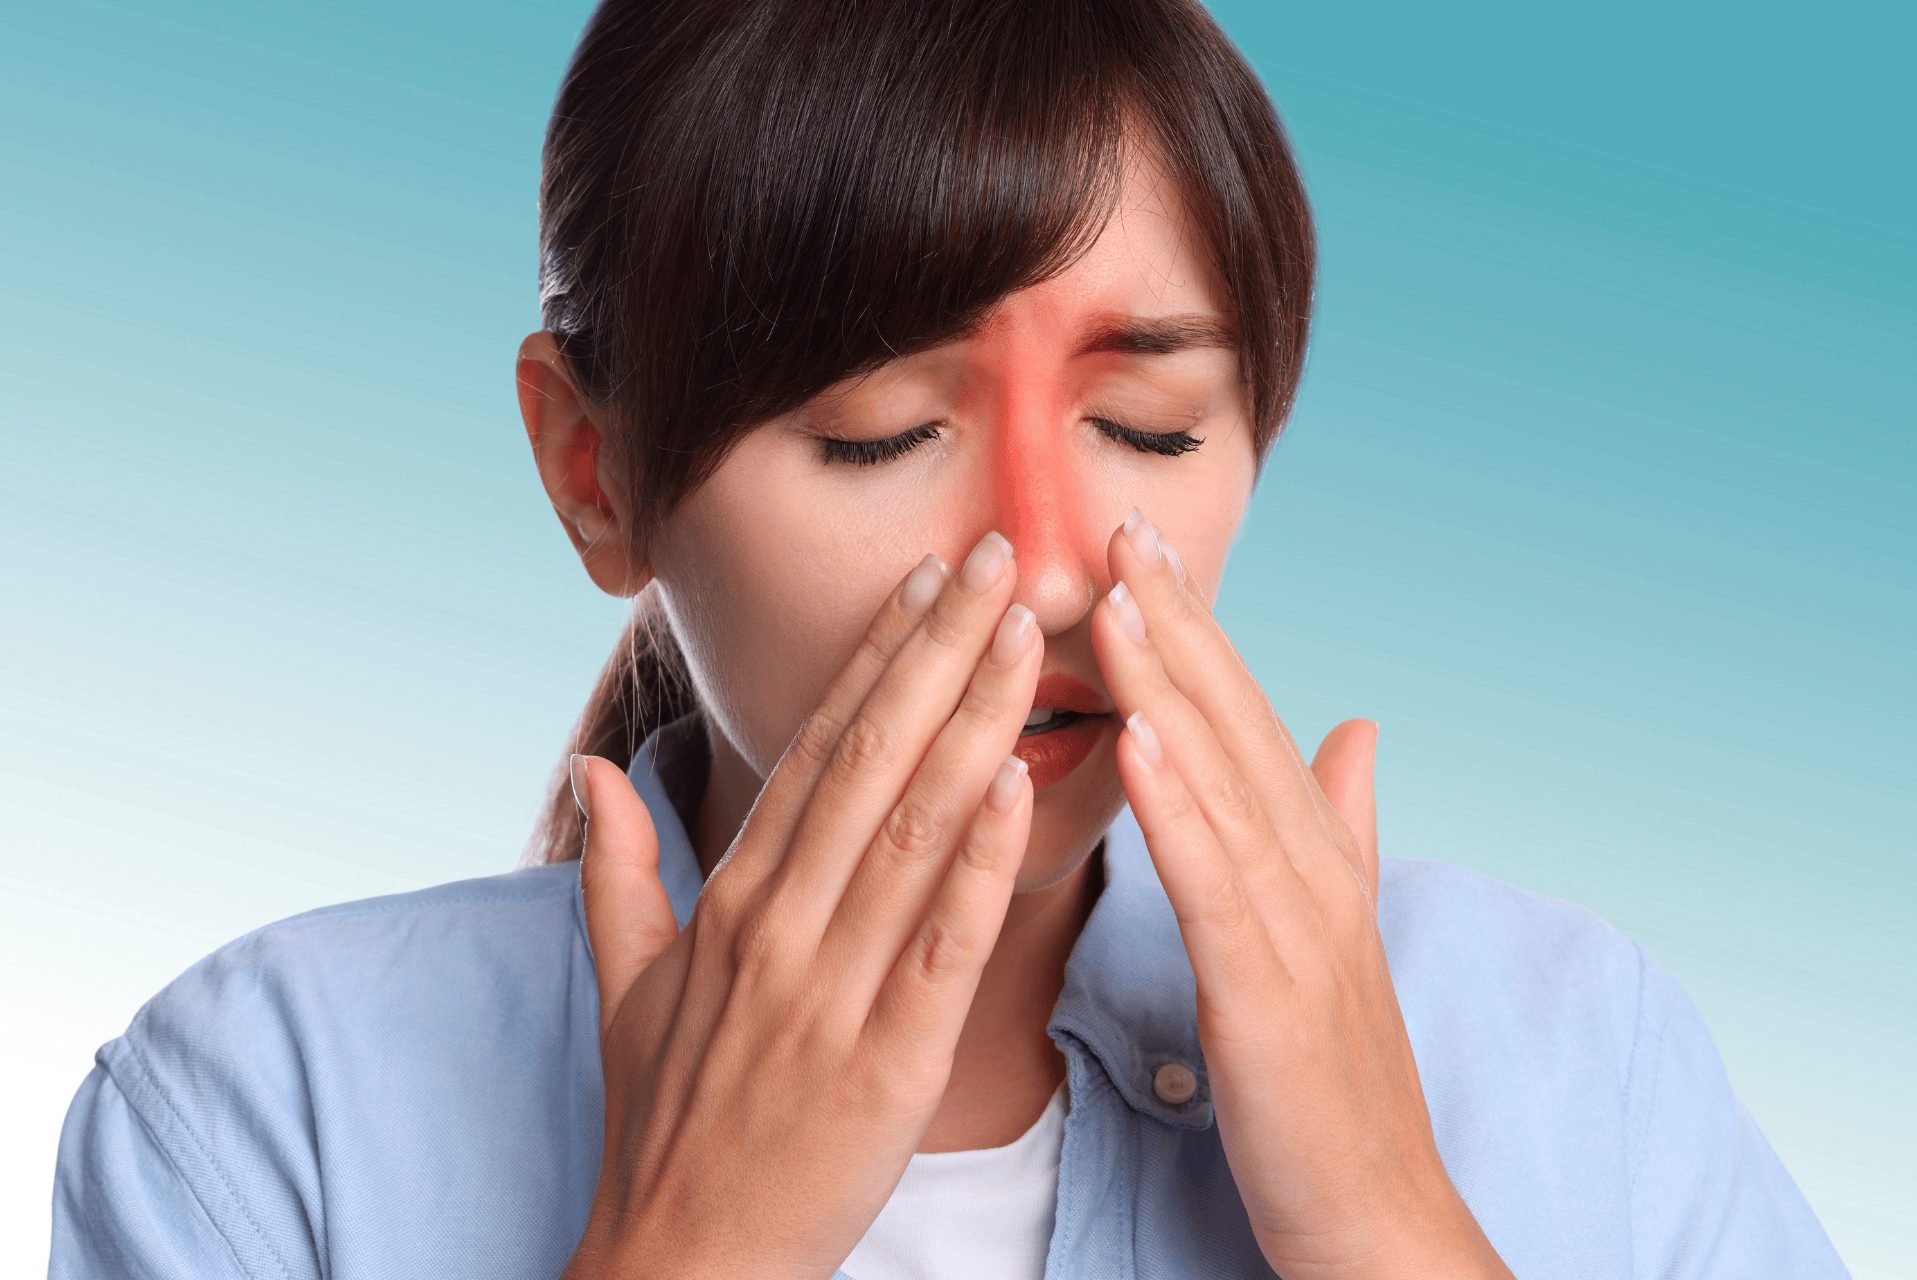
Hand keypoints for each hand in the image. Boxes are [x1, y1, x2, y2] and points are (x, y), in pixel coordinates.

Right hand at [562, 534, 1040, 1279]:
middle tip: (995, 556)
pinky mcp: (888, 1060)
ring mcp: (830, 988)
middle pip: (870, 760)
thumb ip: (619, 869)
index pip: (815, 748)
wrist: (682, 1260)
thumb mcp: (626, 986)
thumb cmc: (668, 1119)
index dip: (876, 658)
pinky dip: (982, 859)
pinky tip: (1022, 784)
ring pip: (912, 830)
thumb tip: (595, 772)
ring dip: (974, 722)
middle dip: (939, 651)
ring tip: (1027, 634)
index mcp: (734, 898)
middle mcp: (779, 923)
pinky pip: (944, 943)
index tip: (924, 578)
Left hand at [1091, 511, 1512, 1279]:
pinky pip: (1213, 882)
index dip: (1194, 629)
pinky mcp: (1269, 989)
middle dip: (1177, 621)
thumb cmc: (1334, 1077)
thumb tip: (1355, 727)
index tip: (1138, 545)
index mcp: (1309, 854)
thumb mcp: (1332, 934)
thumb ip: (1341, 823)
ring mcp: (1295, 925)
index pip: (1244, 718)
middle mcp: (1309, 869)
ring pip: (1222, 780)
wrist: (1376, 1211)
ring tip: (1115, 596)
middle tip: (1117, 525)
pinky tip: (1137, 736)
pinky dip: (1178, 804)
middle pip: (1235, 723)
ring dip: (1169, 683)